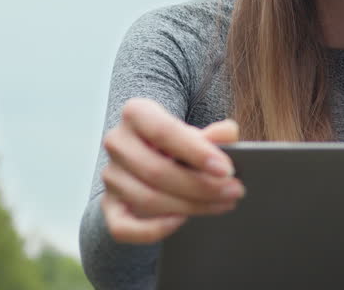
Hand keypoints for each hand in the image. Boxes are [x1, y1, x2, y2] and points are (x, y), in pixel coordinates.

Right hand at [100, 97, 244, 243]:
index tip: (226, 169)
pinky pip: (124, 228)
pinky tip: (181, 221)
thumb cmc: (177, 143)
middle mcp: (117, 142)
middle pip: (156, 171)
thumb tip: (229, 133)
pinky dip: (153, 230)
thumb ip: (211, 134)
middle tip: (234, 191)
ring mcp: (111, 176)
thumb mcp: (193, 133)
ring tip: (222, 204)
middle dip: (200, 186)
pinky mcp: (109, 206)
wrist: (148, 158)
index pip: (163, 131)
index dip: (196, 152)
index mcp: (136, 113)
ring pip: (147, 199)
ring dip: (189, 207)